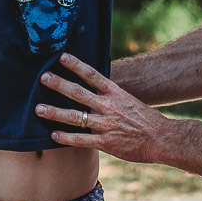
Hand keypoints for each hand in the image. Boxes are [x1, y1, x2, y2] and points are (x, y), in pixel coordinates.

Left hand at [36, 53, 172, 162]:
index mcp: (115, 93)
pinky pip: (82, 140)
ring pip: (76, 116)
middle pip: (79, 93)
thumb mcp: (129, 101)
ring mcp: (106, 125)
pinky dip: (66, 137)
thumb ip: (110, 96)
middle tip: (43, 78)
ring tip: (39, 109)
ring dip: (55, 112)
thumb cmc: (145, 120)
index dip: (76, 65)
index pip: (92, 75)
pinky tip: (53, 135)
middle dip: (59, 85)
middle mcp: (109, 106)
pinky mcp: (106, 143)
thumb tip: (93, 88)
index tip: (62, 57)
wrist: (162, 139)